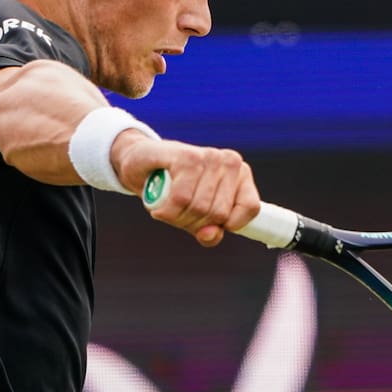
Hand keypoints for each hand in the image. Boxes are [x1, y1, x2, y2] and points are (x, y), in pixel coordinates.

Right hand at [111, 134, 260, 245]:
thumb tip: (211, 235)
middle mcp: (229, 162)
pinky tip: (158, 205)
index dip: (228, 225)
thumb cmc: (174, 189)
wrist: (140, 162)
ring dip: (176, 217)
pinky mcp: (187, 156)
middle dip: (193, 222)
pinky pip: (181, 198)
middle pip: (219, 213)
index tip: (208, 224)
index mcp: (240, 174)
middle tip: (178, 213)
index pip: (251, 208)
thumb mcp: (196, 215)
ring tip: (167, 206)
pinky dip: (166, 210)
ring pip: (199, 207)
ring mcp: (209, 156)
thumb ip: (210, 230)